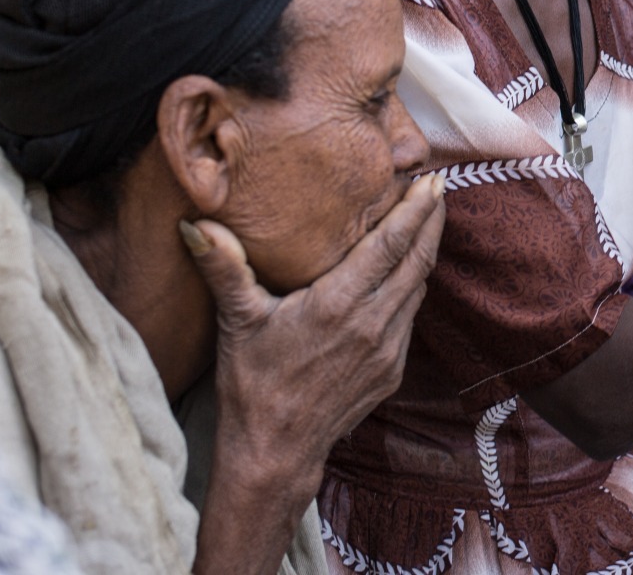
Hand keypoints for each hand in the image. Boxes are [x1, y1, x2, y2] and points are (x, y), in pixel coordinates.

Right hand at [182, 172, 445, 487]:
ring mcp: (388, 350)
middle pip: (417, 260)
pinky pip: (409, 318)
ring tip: (426, 221)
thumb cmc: (252, 384)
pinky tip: (405, 274)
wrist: (275, 452)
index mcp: (338, 305)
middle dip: (431, 221)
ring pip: (418, 288)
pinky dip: (412, 288)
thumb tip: (194, 224)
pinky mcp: (393, 371)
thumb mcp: (237, 322)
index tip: (430, 181)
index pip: (390, 245)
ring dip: (424, 253)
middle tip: (438, 186)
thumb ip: (223, 268)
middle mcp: (372, 324)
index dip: (414, 210)